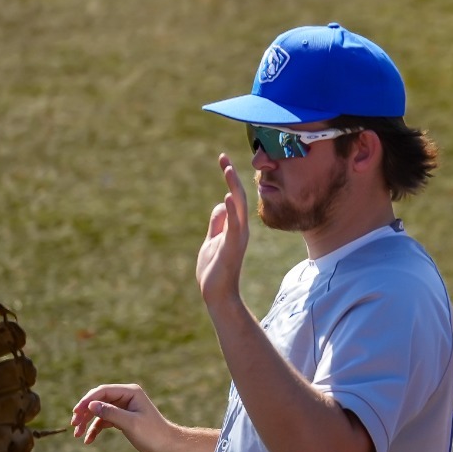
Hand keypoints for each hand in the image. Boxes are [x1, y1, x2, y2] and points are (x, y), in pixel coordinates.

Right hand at [72, 383, 175, 451]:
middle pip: (98, 400)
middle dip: (85, 412)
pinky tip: (88, 440)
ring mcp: (123, 407)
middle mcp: (126, 397)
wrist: (166, 445)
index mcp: (131, 392)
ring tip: (77, 435)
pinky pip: (103, 421)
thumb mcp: (130, 423)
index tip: (76, 412)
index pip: (103, 391)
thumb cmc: (152, 433)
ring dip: (87, 422)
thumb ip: (111, 413)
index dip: (87, 400)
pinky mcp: (121, 418)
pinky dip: (95, 429)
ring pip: (98, 411)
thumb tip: (90, 404)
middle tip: (74, 424)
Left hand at [196, 153, 248, 309]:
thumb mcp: (212, 240)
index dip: (229, 178)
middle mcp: (240, 228)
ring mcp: (238, 236)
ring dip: (233, 187)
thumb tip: (221, 204)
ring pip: (239, 207)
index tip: (223, 160)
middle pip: (238, 197)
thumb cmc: (215, 269)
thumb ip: (218, 222)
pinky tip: (227, 197)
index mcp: (235, 226)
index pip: (234, 196)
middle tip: (223, 158)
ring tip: (227, 169)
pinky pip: (234, 225)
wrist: (217, 293)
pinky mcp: (232, 246)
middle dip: (231, 177)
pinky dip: (232, 211)